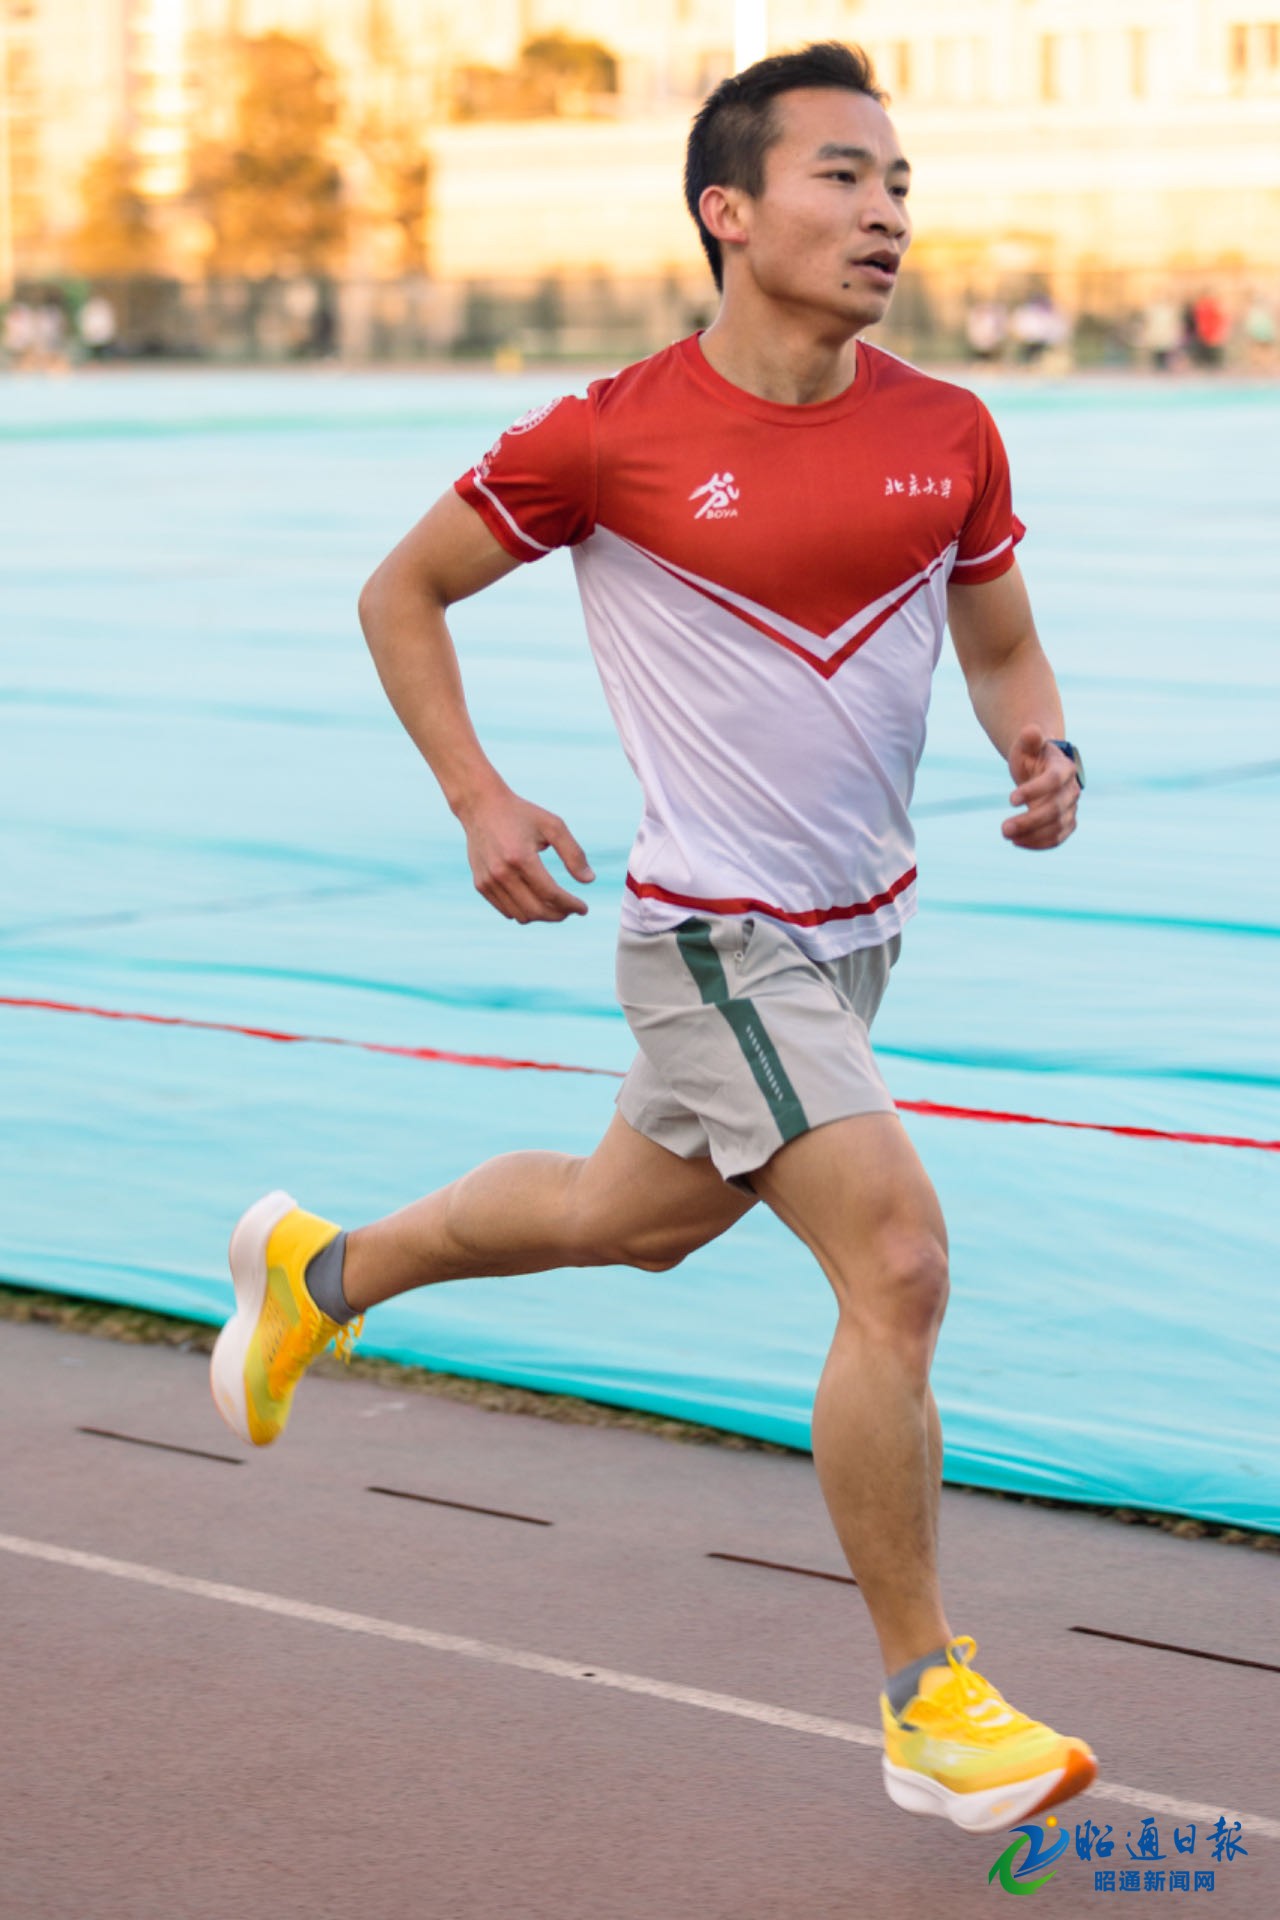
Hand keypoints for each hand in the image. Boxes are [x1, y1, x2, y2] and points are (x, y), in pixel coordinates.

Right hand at [461, 786, 594, 921]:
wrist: (481, 806)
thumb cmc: (521, 814)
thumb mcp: (553, 825)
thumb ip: (573, 853)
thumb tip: (589, 880)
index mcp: (521, 858)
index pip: (551, 894)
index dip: (571, 905)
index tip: (583, 908)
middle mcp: (502, 873)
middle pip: (537, 910)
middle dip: (559, 915)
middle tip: (571, 910)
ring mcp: (488, 881)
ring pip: (522, 916)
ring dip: (543, 916)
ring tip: (556, 907)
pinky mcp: (480, 884)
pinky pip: (507, 911)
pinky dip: (525, 912)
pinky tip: (536, 902)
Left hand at [1003, 725, 1079, 849]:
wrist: (1042, 768)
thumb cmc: (1032, 755)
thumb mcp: (1027, 745)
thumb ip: (1029, 739)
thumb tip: (1030, 730)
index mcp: (1064, 768)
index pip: (1053, 781)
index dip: (1034, 790)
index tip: (1009, 799)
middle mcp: (1072, 789)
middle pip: (1055, 809)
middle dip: (1029, 821)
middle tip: (1003, 829)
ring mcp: (1071, 808)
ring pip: (1057, 827)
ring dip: (1032, 835)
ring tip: (1006, 836)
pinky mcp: (1067, 823)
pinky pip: (1057, 838)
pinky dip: (1039, 844)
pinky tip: (1017, 842)